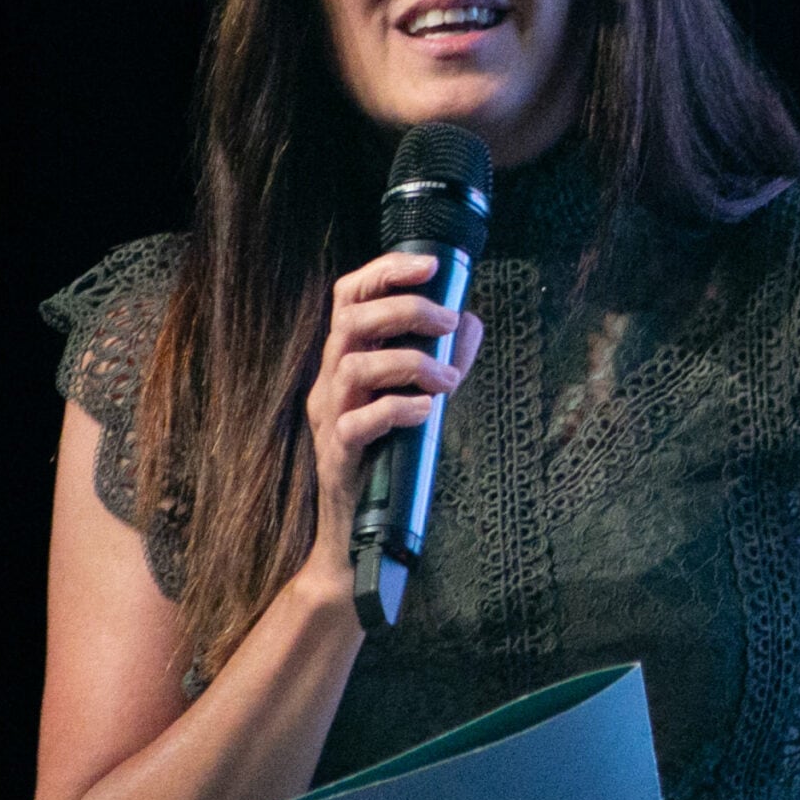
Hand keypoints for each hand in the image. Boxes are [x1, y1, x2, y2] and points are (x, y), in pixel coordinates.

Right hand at [301, 252, 484, 583]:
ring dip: (410, 362)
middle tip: (448, 322)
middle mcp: (329, 380)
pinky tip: (426, 411)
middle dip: (405, 310)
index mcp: (346, 359)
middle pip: (351, 320)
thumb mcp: (420, 398)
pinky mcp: (336, 452)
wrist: (358, 534)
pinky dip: (398, 408)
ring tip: (449, 380)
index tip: (430, 266)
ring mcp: (328, 415)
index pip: (349, 295)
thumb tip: (471, 321)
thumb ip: (444, 359)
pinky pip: (361, 419)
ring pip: (354, 364)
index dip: (385, 271)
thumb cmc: (389, 460)